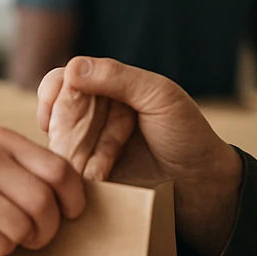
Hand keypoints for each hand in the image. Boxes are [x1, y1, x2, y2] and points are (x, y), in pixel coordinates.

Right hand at [0, 128, 84, 255]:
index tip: (70, 214)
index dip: (73, 198)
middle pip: (46, 201)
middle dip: (49, 227)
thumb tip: (74, 192)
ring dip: (22, 241)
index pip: (59, 168)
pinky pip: (1, 245)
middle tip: (37, 237)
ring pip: (26, 226)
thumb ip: (18, 167)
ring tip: (3, 236)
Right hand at [39, 57, 242, 255]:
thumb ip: (119, 78)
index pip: (62, 80)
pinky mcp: (90, 176)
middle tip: (89, 141)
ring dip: (73, 153)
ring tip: (101, 166)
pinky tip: (95, 179)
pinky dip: (75, 173)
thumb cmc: (187, 136)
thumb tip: (72, 68)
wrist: (202, 187)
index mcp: (110, 87)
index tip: (60, 109)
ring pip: (57, 143)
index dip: (55, 94)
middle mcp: (95, 114)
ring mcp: (90, 146)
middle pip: (54, 112)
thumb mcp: (160, 98)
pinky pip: (67, 172)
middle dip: (65, 127)